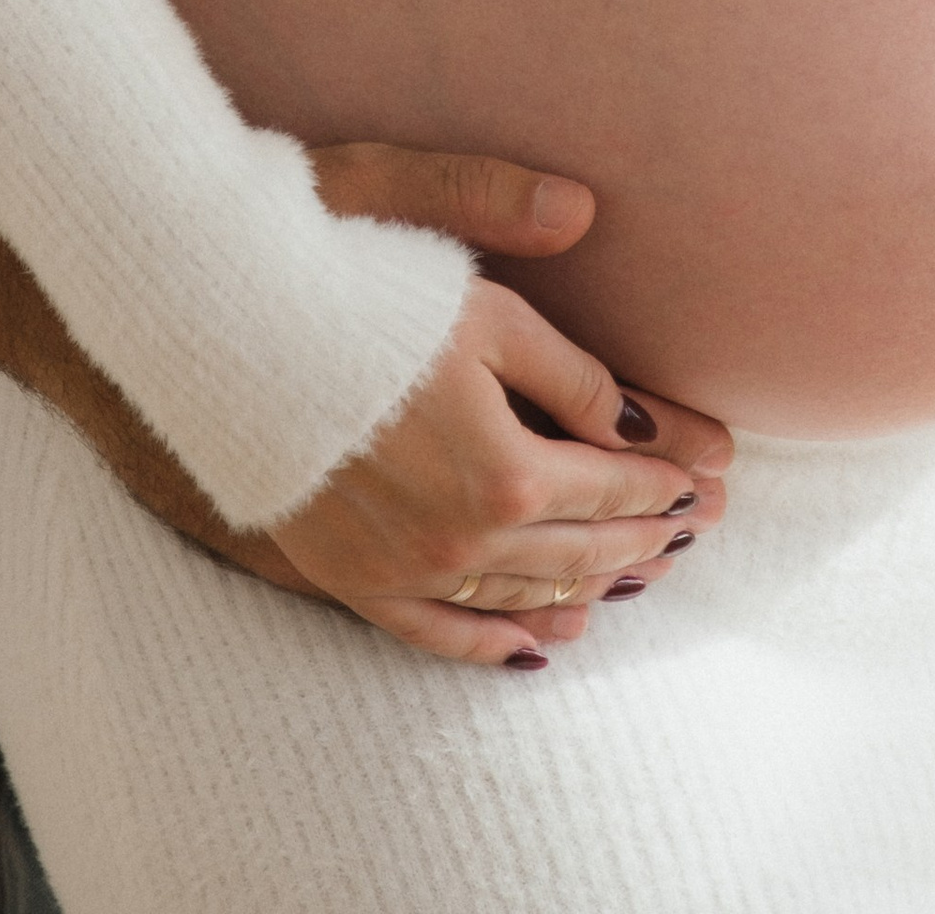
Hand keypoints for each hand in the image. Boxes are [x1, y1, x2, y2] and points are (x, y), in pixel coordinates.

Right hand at [258, 273, 729, 668]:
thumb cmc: (358, 289)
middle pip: (578, 549)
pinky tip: (536, 646)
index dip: (666, 480)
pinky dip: (493, 642)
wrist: (225, 326)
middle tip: (693, 531)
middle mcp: (462, 538)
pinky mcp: (350, 577)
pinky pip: (437, 631)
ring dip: (586, 586)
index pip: (613, 484)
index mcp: (508, 469)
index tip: (709, 478)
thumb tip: (644, 412)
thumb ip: (570, 364)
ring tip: (633, 577)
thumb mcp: (482, 304)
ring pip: (521, 596)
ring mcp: (404, 568)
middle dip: (644, 536)